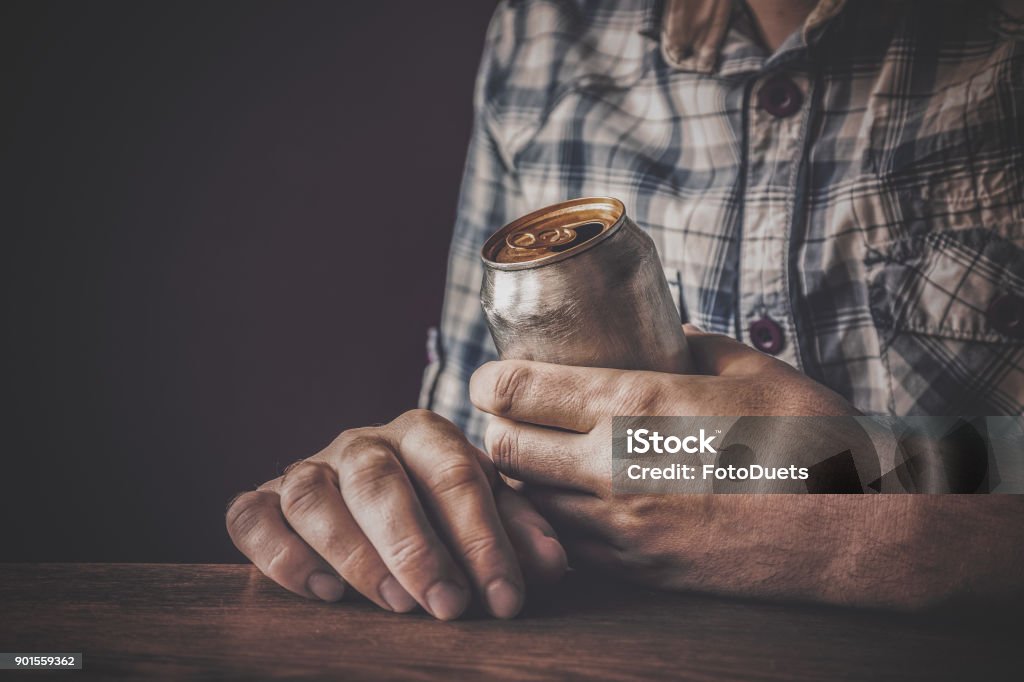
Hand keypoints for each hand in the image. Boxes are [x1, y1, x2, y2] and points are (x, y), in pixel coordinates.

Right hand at [226, 409, 566, 619]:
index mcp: (423, 435)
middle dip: (416, 547)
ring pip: (311, 495)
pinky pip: (251, 516)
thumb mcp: (487, 515)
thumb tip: (551, 566)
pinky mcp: (264, 500)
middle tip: (448, 606)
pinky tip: (320, 592)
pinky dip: (279, 554)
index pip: (454, 474)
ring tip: (394, 604)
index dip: (482, 538)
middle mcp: (362, 444)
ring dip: (352, 553)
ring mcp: (309, 468)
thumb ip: (518, 532)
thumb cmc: (440, 510)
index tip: (504, 598)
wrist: (373, 496)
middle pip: (379, 480)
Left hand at [469, 326, 879, 602]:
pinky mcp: (638, 567)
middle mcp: (614, 466)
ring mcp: (622, 525)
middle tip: (505, 418)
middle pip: (504, 451)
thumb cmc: (811, 439)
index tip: (487, 380)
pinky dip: (553, 521)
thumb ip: (689, 345)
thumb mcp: (750, 368)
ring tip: (535, 460)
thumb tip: (658, 335)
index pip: (519, 392)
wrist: (855, 532)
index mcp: (637, 404)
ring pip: (527, 503)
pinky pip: (566, 543)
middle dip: (494, 431)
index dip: (488, 383)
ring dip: (520, 479)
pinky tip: (572, 503)